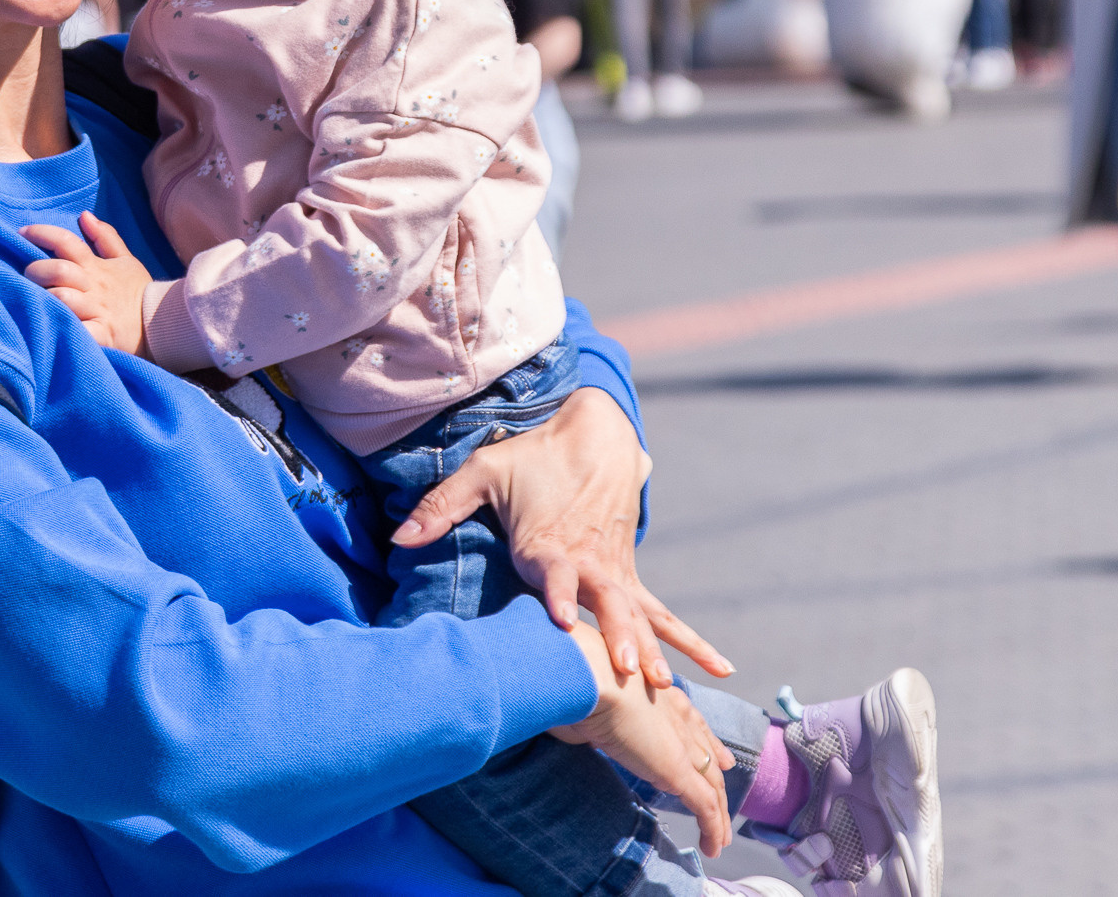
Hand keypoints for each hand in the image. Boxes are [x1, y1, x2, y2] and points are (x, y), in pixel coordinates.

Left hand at [20, 212, 150, 355]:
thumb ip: (105, 237)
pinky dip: (63, 330)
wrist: (165, 325)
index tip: (22, 233)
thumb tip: (84, 215)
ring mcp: (97, 312)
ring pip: (62, 300)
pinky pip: (79, 332)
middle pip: (58, 270)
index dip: (42, 233)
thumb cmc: (138, 293)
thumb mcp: (126, 261)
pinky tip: (51, 328)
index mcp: (96, 267)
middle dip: (36, 271)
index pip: (66, 242)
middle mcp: (94, 288)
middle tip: (28, 276)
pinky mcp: (102, 336)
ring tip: (35, 301)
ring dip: (45, 300)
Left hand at [392, 387, 730, 690]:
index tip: (562, 621)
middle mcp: (587, 563)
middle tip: (627, 670)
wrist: (594, 433)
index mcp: (549, 543)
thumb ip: (440, 507)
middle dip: (616, 636)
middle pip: (607, 603)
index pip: (555, 575)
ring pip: (638, 616)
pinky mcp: (629, 577)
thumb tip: (398, 537)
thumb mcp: (482, 471)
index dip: (559, 596)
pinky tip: (719, 672)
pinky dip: (688, 641)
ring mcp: (615, 572)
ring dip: (653, 649)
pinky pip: (663, 614)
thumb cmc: (530, 457)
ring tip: (665, 685)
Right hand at [554, 623, 735, 857]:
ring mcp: (680, 745)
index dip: (707, 740)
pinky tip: (713, 847)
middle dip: (718, 773)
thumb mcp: (587, 700)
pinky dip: (713, 828)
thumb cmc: (577, 679)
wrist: (589, 675)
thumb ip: (590, 716)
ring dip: (719, 814)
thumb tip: (575, 726)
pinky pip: (704, 805)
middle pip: (707, 753)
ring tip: (720, 839)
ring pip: (711, 785)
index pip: (692, 721)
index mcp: (658, 694)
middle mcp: (677, 717)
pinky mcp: (678, 770)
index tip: (721, 757)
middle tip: (726, 793)